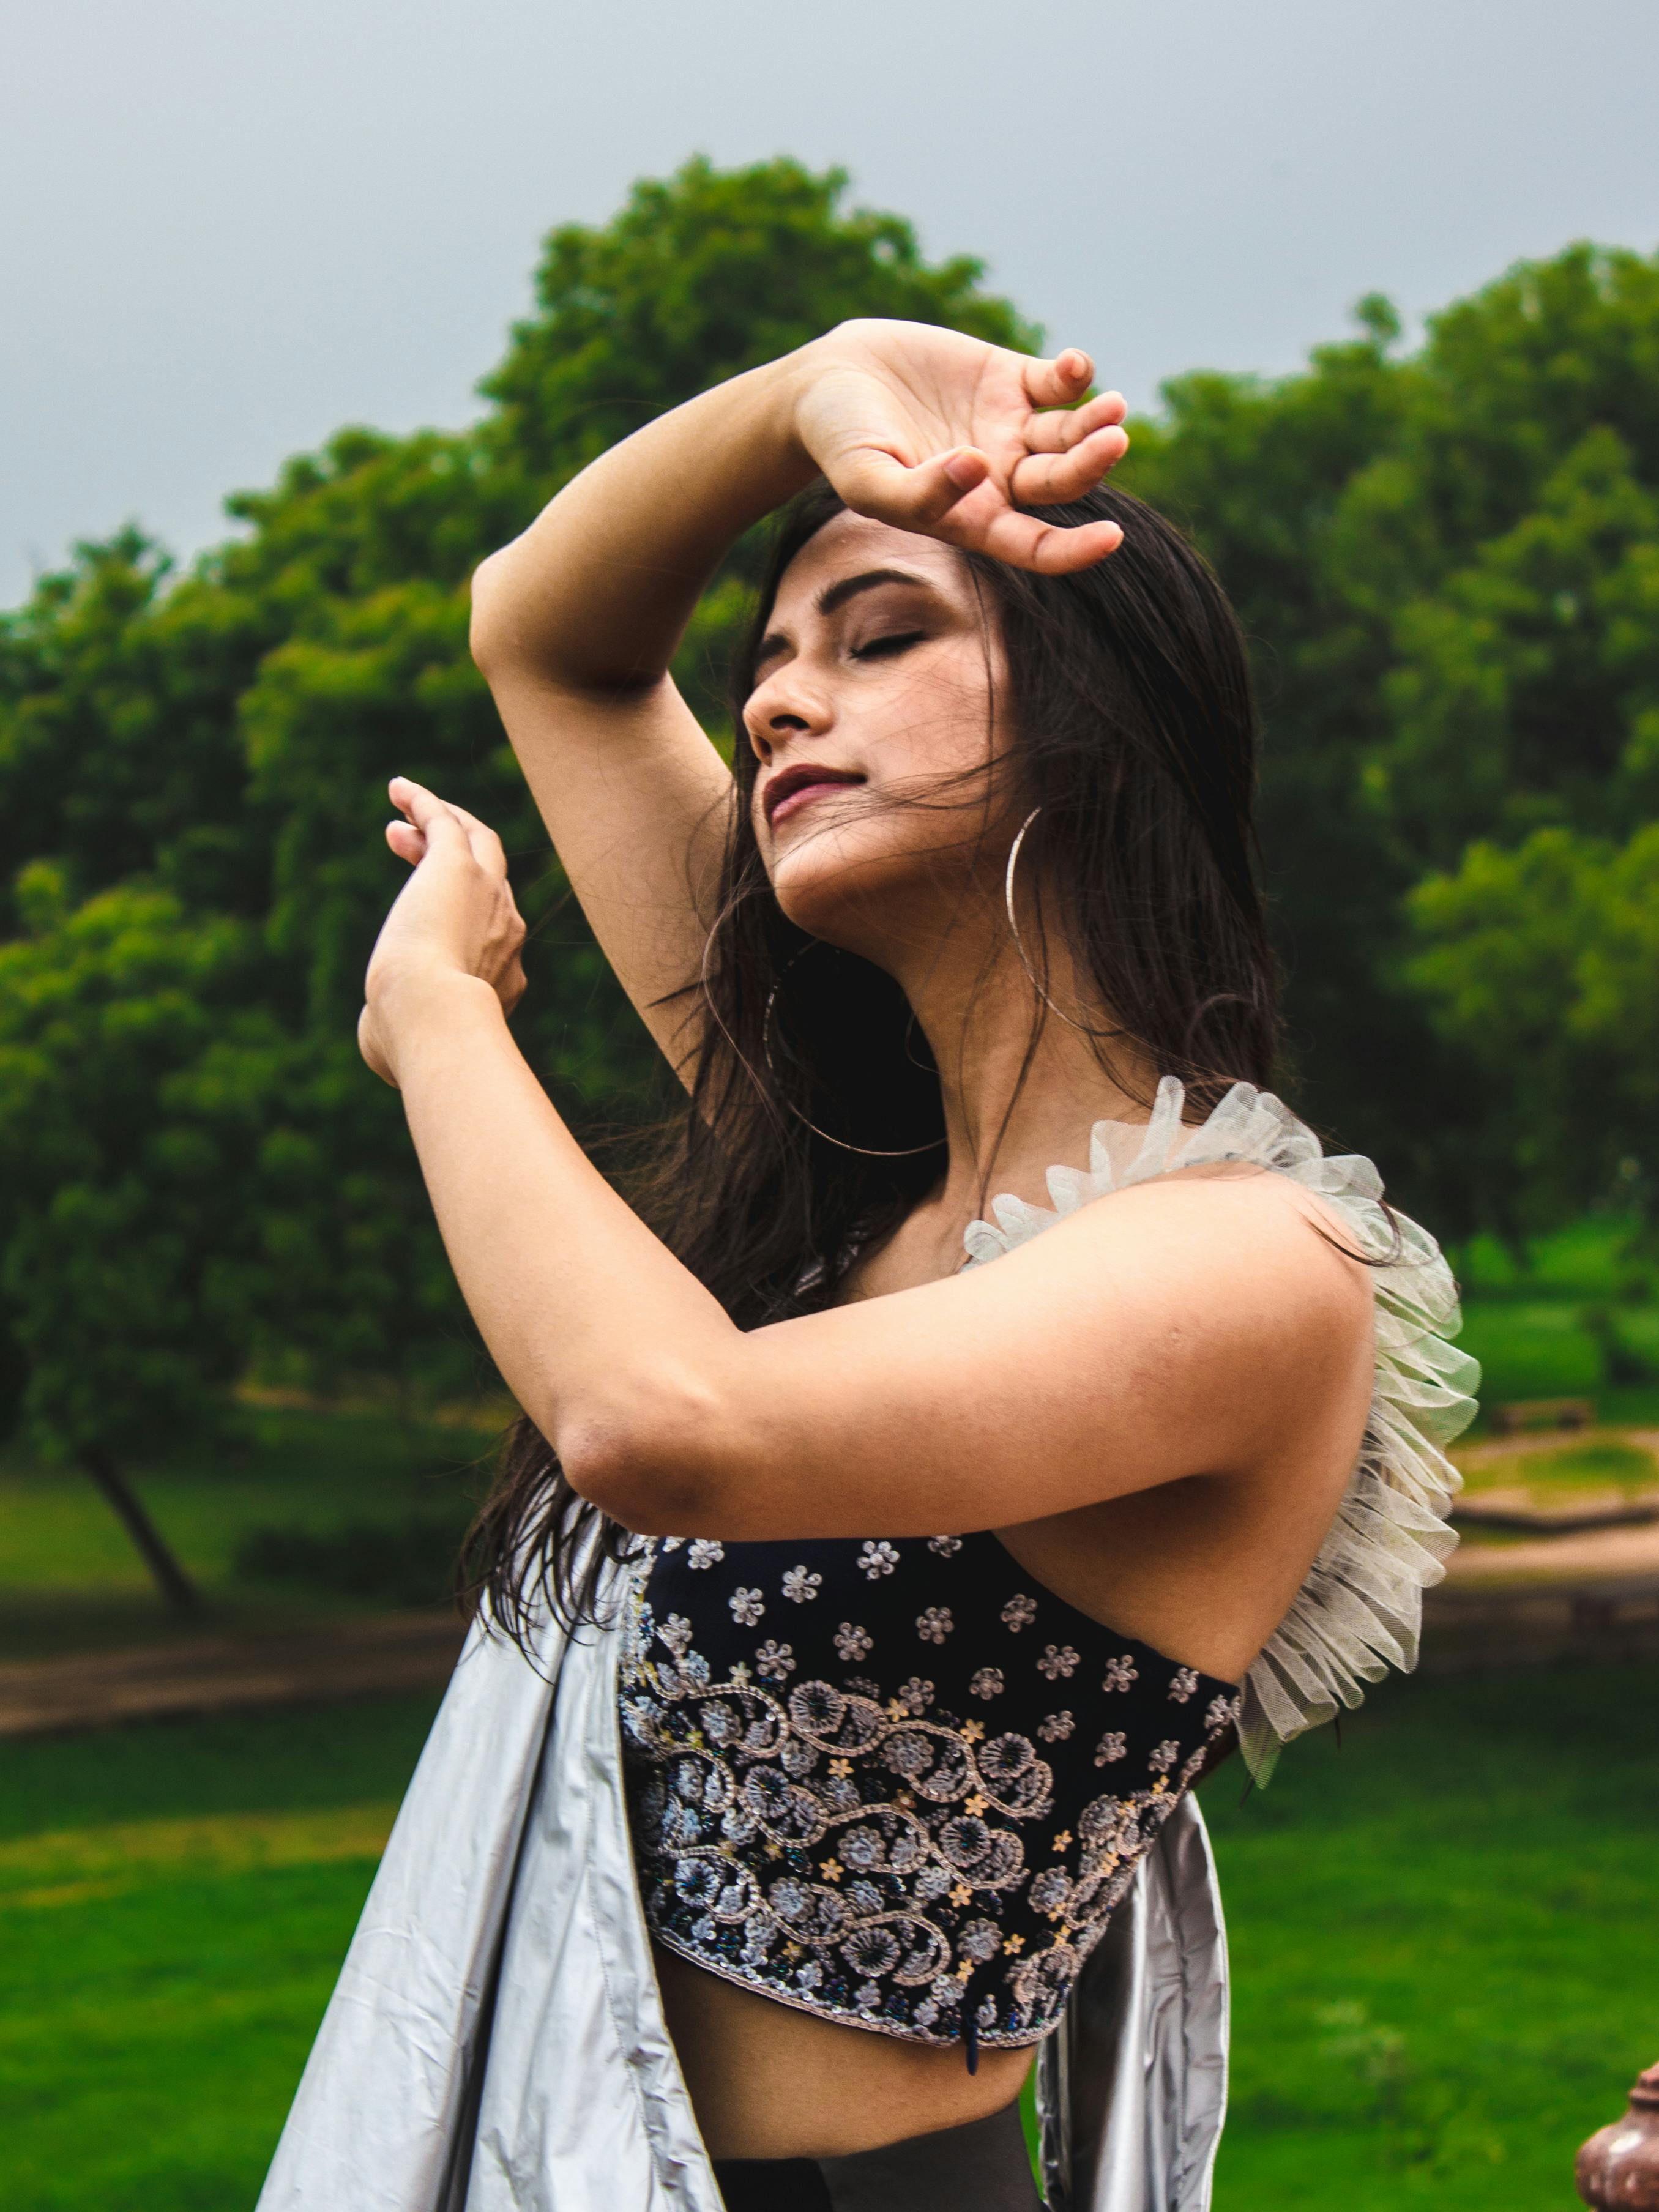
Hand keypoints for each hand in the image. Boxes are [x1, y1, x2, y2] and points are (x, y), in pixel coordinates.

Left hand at [358, 778, 527, 1085]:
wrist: (431, 1019)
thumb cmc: (414, 1041)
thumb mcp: (410, 1041)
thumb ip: (400, 1036)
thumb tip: (375, 1045)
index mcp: (506, 974)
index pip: (491, 926)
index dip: (457, 907)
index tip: (417, 904)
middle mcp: (508, 929)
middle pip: (492, 874)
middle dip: (455, 855)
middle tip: (404, 842)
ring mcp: (489, 894)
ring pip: (476, 841)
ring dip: (442, 821)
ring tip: (402, 805)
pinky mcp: (460, 867)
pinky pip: (446, 821)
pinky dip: (424, 802)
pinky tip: (398, 789)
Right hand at [790, 321, 1129, 574]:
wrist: (826, 383)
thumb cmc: (841, 445)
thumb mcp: (866, 482)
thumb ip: (917, 494)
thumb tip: (977, 467)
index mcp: (974, 518)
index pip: (1036, 546)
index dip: (1076, 549)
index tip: (1111, 537)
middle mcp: (1001, 477)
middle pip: (1062, 481)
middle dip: (1091, 465)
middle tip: (1113, 439)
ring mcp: (1009, 427)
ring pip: (1070, 433)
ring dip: (1096, 422)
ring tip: (1112, 407)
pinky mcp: (1008, 378)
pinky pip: (1058, 382)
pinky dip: (1074, 374)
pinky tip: (1075, 365)